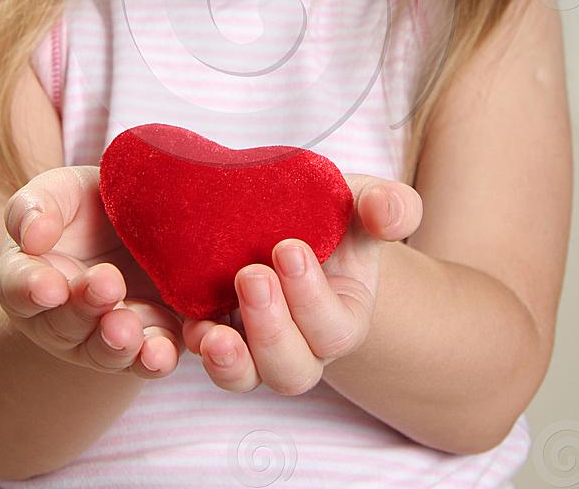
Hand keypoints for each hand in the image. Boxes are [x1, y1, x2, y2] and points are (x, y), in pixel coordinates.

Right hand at [0, 165, 185, 378]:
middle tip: (107, 284)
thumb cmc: (84, 206)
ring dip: (116, 343)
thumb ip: (36, 207)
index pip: (18, 286)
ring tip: (128, 328)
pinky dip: (154, 359)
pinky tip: (160, 354)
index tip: (49, 286)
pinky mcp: (147, 339)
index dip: (31, 288)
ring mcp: (103, 333)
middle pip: (66, 322)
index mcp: (30, 275)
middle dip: (86, 307)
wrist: (137, 220)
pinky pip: (148, 358)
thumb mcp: (58, 192)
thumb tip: (33, 235)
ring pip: (105, 349)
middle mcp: (61, 316)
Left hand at [181, 174, 422, 393]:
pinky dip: (193, 346)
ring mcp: (255, 344)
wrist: (293, 214)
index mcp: (344, 317)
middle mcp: (302, 344)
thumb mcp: (365, 201)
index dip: (311, 297)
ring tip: (211, 333)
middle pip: (292, 370)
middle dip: (271, 329)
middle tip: (251, 276)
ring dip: (230, 361)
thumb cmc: (334, 212)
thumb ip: (390, 206)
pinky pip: (206, 356)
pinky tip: (187, 324)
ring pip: (247, 377)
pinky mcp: (216, 330)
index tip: (288, 247)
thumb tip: (388, 213)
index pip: (333, 329)